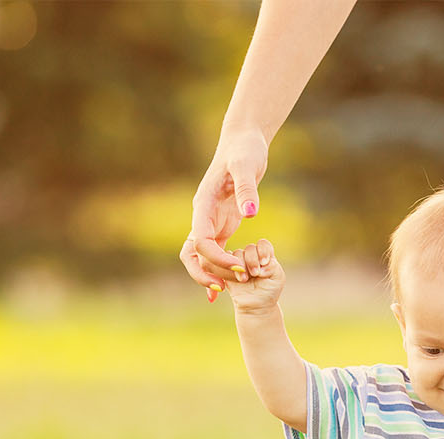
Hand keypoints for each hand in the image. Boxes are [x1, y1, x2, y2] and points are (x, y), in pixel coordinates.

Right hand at [181, 129, 268, 300]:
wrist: (243, 141)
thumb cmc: (244, 150)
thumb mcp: (247, 166)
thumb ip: (247, 189)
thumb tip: (250, 214)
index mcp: (203, 205)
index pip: (200, 240)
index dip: (216, 258)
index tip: (238, 268)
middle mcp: (202, 216)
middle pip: (193, 254)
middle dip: (207, 273)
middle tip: (229, 288)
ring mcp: (210, 222)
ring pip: (201, 257)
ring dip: (211, 275)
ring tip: (227, 293)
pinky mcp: (221, 225)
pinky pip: (214, 253)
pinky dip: (218, 271)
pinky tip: (224, 290)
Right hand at [224, 239, 284, 314]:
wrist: (256, 306)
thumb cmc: (269, 291)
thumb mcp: (277, 278)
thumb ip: (273, 266)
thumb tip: (261, 263)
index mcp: (264, 255)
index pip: (263, 244)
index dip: (263, 251)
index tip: (264, 263)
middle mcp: (251, 256)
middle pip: (249, 248)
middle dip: (252, 260)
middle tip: (255, 274)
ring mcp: (239, 262)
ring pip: (236, 254)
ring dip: (241, 265)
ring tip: (245, 279)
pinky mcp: (227, 269)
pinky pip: (223, 262)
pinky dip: (229, 268)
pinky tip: (237, 279)